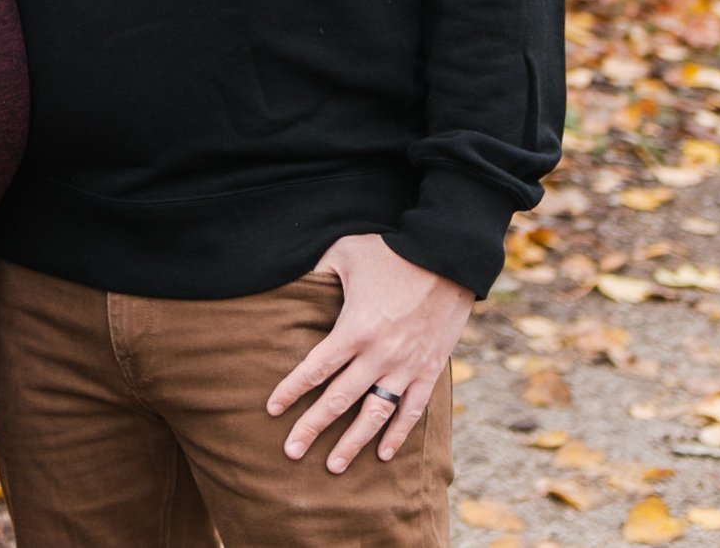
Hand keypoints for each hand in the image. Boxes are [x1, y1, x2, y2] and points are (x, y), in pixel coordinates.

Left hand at [265, 233, 473, 472]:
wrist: (447, 257)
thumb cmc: (391, 251)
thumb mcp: (345, 252)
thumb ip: (316, 271)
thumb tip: (292, 279)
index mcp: (354, 328)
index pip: (315, 368)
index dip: (291, 391)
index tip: (272, 410)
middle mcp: (379, 354)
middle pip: (339, 400)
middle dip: (312, 428)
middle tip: (291, 452)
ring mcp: (406, 366)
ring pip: (375, 414)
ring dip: (353, 442)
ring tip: (334, 467)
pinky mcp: (430, 370)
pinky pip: (412, 410)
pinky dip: (398, 434)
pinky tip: (384, 455)